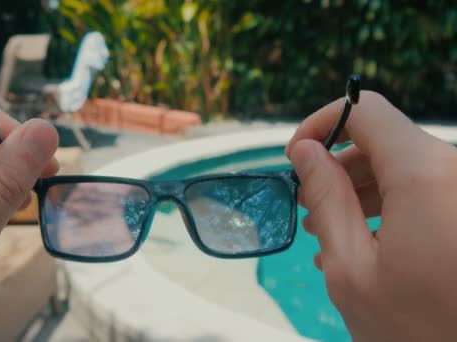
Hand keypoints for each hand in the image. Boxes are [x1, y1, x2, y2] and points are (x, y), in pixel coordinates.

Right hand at [286, 91, 456, 340]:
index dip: (320, 124)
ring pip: (406, 167)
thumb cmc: (417, 328)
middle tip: (309, 210)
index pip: (364, 110)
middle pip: (384, 141)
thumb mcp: (351, 266)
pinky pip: (429, 190)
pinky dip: (393, 205)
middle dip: (339, 169)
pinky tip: (368, 245)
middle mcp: (456, 170)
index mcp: (424, 173)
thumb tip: (305, 151)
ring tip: (332, 235)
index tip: (296, 157)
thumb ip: (325, 198)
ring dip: (362, 192)